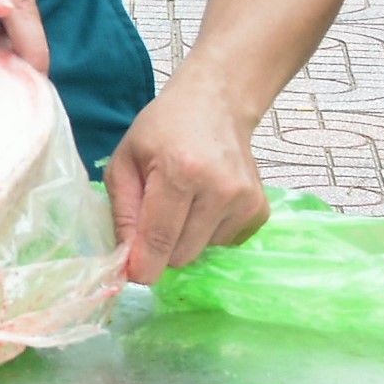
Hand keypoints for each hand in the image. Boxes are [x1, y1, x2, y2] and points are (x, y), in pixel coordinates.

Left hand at [106, 79, 270, 283]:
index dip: (144, 265)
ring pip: (202, 251)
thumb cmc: (162, 131)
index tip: (133, 277)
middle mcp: (220, 189)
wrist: (216, 106)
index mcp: (180, 172)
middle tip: (153, 216)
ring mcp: (246, 201)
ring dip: (184, 237)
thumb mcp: (125, 161)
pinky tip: (203, 202)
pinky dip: (206, 232)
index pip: (160, 237)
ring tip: (182, 200)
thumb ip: (123, 212)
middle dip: (160, 248)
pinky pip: (222, 243)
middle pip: (181, 253)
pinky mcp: (260, 211)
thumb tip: (127, 261)